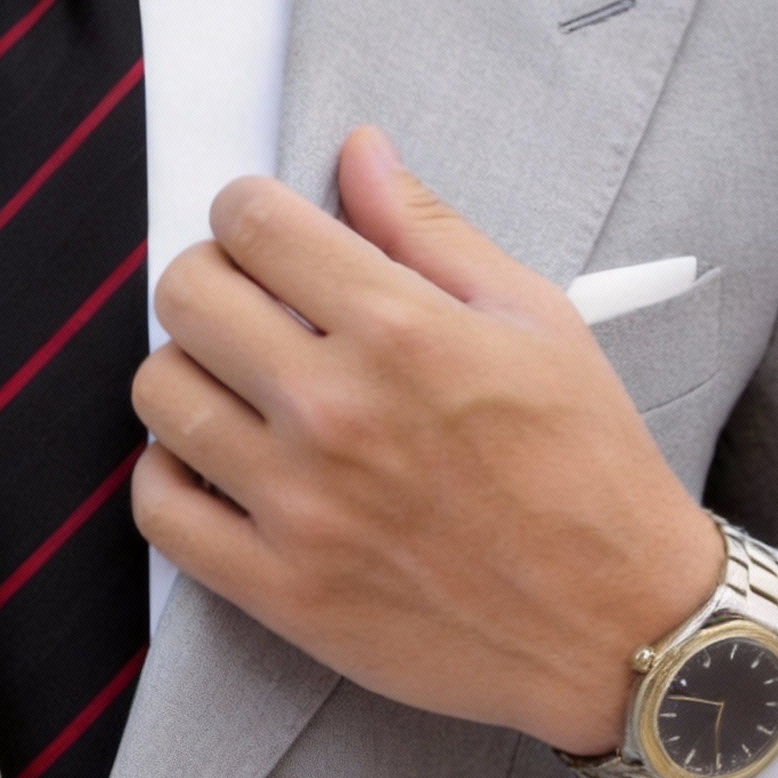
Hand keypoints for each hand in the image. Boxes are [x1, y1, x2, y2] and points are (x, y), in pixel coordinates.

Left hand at [131, 126, 721, 756]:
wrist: (618, 625)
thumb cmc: (587, 467)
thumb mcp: (535, 320)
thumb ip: (430, 230)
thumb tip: (358, 152)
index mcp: (401, 331)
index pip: (252, 222)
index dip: (246, 210)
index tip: (264, 231)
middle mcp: (335, 411)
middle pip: (187, 296)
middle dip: (209, 278)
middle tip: (248, 304)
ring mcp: (298, 505)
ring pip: (160, 393)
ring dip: (185, 372)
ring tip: (234, 385)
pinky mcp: (278, 588)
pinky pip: (159, 508)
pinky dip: (168, 474)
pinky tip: (214, 462)